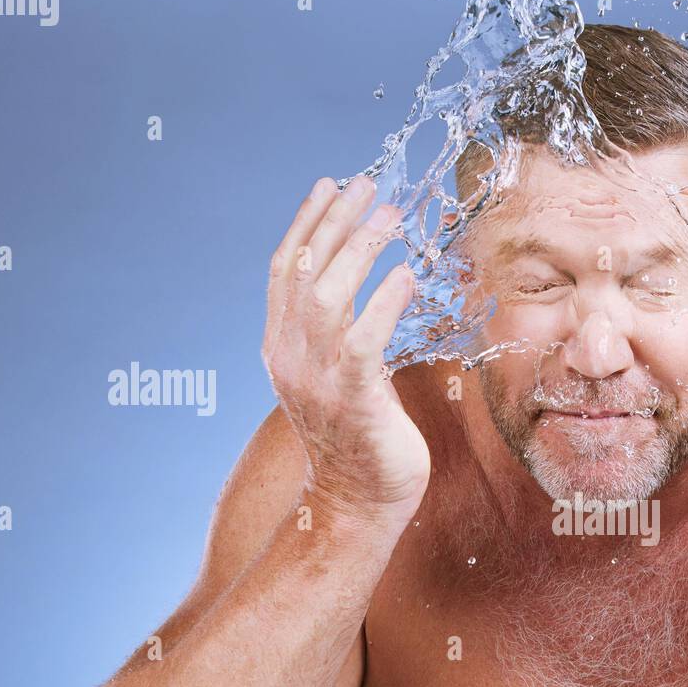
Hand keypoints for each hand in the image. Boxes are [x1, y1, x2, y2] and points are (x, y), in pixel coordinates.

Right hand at [262, 175, 429, 524]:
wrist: (356, 501)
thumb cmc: (359, 438)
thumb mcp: (337, 376)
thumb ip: (338, 334)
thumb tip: (362, 288)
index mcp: (281, 346)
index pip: (285, 269)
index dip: (306, 223)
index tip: (331, 185)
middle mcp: (290, 357)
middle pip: (304, 271)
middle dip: (335, 222)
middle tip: (368, 187)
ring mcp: (316, 379)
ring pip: (328, 296)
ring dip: (360, 250)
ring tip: (390, 217)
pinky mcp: (352, 399)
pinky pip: (363, 339)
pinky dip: (383, 302)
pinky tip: (406, 276)